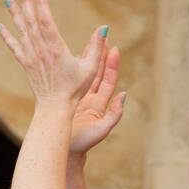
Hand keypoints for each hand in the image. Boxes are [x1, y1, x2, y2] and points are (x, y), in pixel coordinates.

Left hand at [0, 0, 107, 105]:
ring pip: (21, 30)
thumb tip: (104, 28)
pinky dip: (6, 35)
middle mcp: (41, 50)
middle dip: (26, 2)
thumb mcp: (91, 69)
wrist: (56, 107)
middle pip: (31, 21)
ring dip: (14, 13)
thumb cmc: (75, 89)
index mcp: (56, 49)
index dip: (42, 4)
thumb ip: (97, 47)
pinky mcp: (26, 64)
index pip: (47, 20)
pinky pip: (14, 46)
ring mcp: (31, 57)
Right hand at [70, 38, 125, 153]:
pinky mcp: (68, 99)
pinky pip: (73, 80)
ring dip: (89, 59)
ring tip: (91, 42)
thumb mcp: (102, 129)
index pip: (108, 80)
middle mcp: (91, 100)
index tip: (114, 48)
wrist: (64, 150)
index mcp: (99, 105)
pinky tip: (72, 56)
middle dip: (101, 56)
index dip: (111, 64)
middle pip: (98, 73)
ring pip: (86, 75)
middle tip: (103, 38)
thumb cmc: (83, 143)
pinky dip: (74, 68)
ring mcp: (79, 99)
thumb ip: (114, 114)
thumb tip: (124, 95)